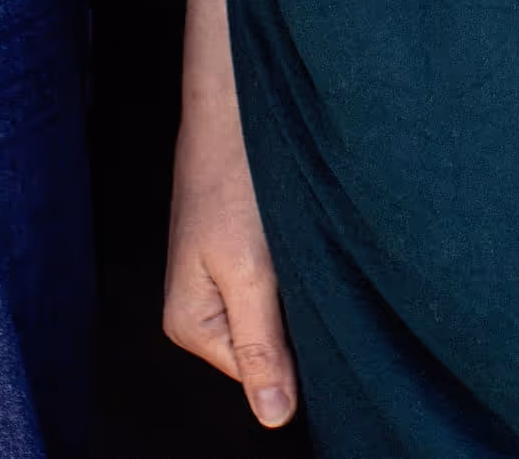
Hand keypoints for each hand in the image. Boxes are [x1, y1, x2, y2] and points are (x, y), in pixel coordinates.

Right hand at [163, 79, 296, 427]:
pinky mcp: (243, 249)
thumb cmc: (234, 178)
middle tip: (322, 275)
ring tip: (313, 253)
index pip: (261, 375)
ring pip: (280, 312)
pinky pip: (280, 281)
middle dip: (303, 321)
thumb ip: (260, 346)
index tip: (327, 313)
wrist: (234, 101)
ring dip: (305, 292)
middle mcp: (202, 308)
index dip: (302, 354)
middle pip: (270, 345)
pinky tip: (311, 243)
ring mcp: (221, 277)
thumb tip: (272, 417)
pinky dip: (302, 268)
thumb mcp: (250, 271)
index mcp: (191, 324)